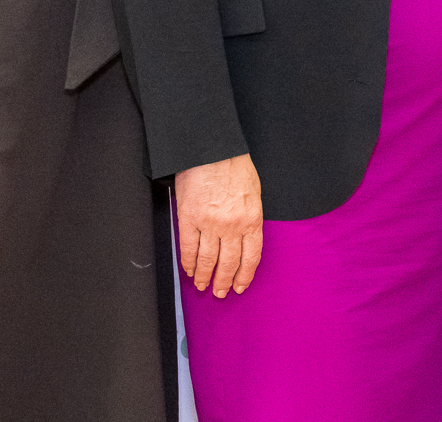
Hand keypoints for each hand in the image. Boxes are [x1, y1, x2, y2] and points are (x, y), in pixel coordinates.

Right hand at [175, 154, 263, 297]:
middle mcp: (232, 226)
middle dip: (224, 281)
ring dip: (204, 276)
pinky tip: (188, 269)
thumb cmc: (234, 166)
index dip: (244, 275)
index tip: (239, 286)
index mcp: (252, 219)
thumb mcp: (253, 193)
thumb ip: (250, 217)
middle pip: (228, 263)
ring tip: (202, 285)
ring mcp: (209, 223)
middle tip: (220, 292)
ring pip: (207, 259)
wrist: (212, 148)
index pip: (250, 257)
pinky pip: (188, 247)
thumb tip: (244, 239)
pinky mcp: (189, 218)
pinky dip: (188, 261)